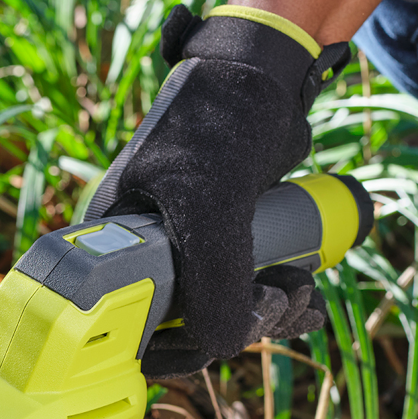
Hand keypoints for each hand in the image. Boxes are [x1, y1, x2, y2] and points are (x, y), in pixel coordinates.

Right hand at [89, 5, 345, 378]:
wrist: (265, 70)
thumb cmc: (217, 119)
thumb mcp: (209, 204)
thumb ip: (211, 281)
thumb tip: (226, 348)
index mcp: (109, 243)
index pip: (123, 328)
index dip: (175, 347)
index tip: (223, 336)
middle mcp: (141, 250)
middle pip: (183, 325)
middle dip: (239, 324)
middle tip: (283, 296)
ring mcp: (185, 245)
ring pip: (224, 310)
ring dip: (270, 312)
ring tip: (303, 287)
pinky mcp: (224, 239)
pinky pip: (249, 289)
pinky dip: (281, 298)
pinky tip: (308, 290)